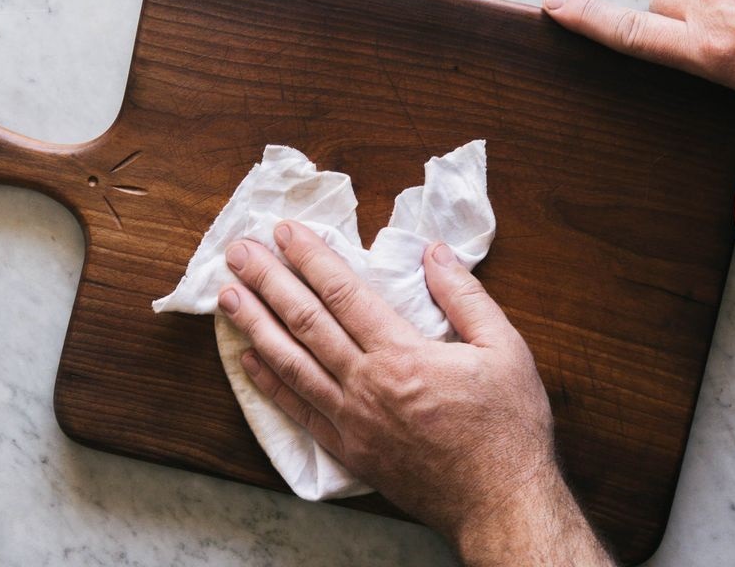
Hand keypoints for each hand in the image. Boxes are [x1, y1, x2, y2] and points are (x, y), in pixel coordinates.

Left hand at [219, 220, 613, 566]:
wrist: (500, 502)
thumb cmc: (507, 426)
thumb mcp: (504, 349)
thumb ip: (465, 297)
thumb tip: (434, 252)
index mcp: (402, 355)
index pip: (342, 294)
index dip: (310, 259)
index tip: (284, 232)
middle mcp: (367, 384)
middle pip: (305, 323)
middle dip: (268, 282)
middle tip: (238, 252)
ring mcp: (352, 420)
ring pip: (292, 364)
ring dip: (255, 326)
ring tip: (228, 296)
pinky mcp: (349, 450)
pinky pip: (299, 411)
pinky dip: (270, 384)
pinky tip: (247, 360)